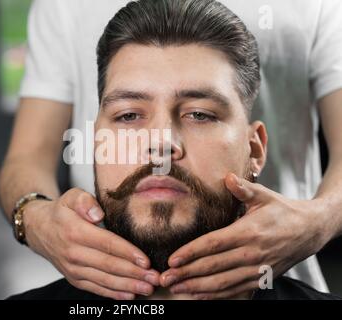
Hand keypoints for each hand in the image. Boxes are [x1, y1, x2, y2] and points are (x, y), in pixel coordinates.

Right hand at [23, 187, 158, 299]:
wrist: (39, 229)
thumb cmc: (61, 211)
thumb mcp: (71, 196)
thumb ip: (85, 201)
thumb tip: (98, 213)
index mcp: (75, 232)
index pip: (107, 244)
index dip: (128, 253)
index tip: (146, 260)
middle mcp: (73, 253)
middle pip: (109, 265)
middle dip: (134, 273)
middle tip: (155, 277)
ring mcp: (73, 268)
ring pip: (105, 280)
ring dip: (128, 286)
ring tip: (148, 288)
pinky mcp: (74, 278)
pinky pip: (96, 288)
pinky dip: (113, 293)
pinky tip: (130, 294)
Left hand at [159, 173, 329, 298]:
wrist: (309, 231)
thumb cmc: (282, 211)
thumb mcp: (264, 196)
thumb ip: (243, 188)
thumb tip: (228, 177)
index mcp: (248, 232)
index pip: (213, 244)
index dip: (191, 253)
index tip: (172, 260)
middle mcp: (251, 254)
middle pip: (213, 267)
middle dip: (186, 273)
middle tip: (165, 278)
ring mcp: (256, 270)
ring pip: (221, 283)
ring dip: (196, 287)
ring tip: (175, 288)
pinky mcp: (260, 280)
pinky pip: (234, 291)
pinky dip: (215, 295)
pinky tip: (198, 295)